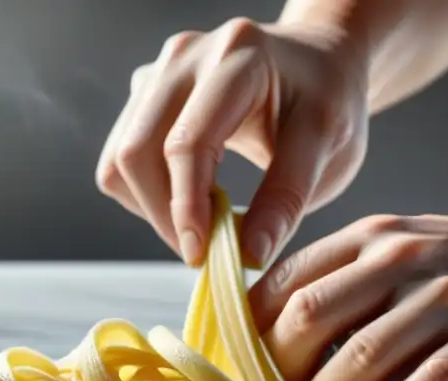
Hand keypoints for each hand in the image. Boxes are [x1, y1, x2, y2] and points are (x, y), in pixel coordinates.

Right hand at [96, 17, 369, 267]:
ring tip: (203, 226)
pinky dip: (147, 194)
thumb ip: (287, 199)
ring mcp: (158, 72)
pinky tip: (190, 199)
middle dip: (164, 215)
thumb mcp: (327, 148)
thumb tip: (248, 255)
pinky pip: (121, 157)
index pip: (188, 142)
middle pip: (136, 151)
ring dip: (152, 208)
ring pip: (120, 158)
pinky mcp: (144, 93)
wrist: (316, 65)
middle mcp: (185, 57)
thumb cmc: (327, 102)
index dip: (186, 206)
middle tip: (205, 253)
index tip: (201, 256)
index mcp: (237, 59)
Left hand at [248, 198, 447, 380]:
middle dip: (277, 374)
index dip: (249, 335)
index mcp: (369, 238)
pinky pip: (431, 380)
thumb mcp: (396, 252)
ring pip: (366, 352)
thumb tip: (268, 349)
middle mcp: (403, 258)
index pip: (286, 283)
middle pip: (313, 317)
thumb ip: (340, 287)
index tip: (235, 376)